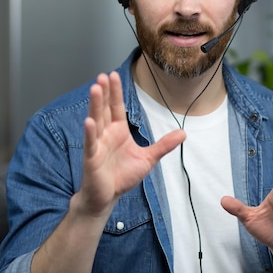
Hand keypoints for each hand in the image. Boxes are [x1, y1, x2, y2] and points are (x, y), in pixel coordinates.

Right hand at [77, 71, 184, 217]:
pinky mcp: (91, 159)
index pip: (116, 107)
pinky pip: (90, 144)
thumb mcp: (148, 158)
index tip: (114, 75)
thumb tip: (183, 133)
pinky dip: (89, 133)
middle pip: (104, 109)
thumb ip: (164, 145)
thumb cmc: (123, 176)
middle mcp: (105, 134)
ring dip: (95, 105)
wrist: (108, 197)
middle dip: (104, 92)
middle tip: (103, 75)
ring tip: (95, 89)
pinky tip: (88, 121)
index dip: (115, 92)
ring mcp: (97, 145)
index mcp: (118, 131)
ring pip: (96, 122)